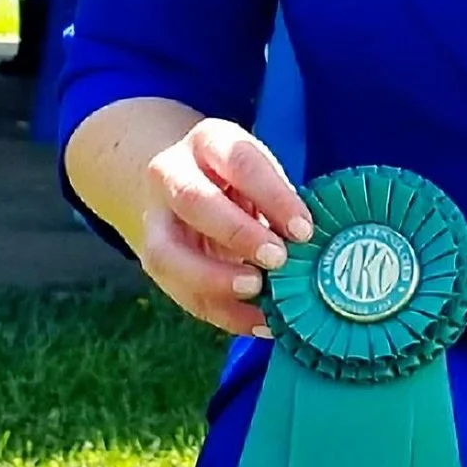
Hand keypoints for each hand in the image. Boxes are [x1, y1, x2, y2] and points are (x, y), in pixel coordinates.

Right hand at [137, 116, 312, 334]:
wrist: (181, 182)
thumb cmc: (241, 182)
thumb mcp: (261, 173)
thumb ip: (282, 203)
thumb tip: (311, 246)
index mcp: (208, 142)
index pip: (239, 161)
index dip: (273, 196)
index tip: (304, 229)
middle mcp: (171, 175)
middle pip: (194, 200)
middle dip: (237, 233)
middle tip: (278, 259)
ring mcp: (156, 221)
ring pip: (169, 255)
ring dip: (216, 281)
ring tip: (259, 295)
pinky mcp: (155, 263)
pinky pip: (182, 294)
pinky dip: (224, 314)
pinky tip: (260, 323)